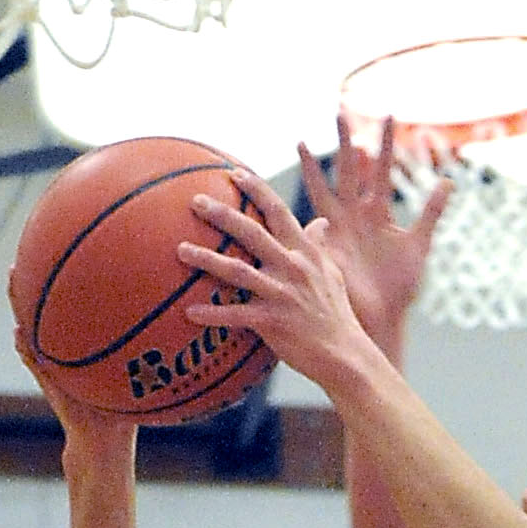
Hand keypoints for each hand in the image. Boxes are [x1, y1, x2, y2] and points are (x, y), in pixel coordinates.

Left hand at [177, 190, 373, 400]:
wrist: (346, 355)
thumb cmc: (337, 313)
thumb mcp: (333, 273)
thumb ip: (319, 246)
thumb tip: (321, 223)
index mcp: (305, 252)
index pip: (279, 211)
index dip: (256, 189)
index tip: (233, 172)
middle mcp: (292, 268)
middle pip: (252, 233)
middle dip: (222, 214)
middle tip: (195, 200)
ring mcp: (282, 294)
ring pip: (238, 271)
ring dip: (206, 260)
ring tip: (180, 250)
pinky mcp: (273, 322)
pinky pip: (236, 316)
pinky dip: (213, 314)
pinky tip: (189, 312)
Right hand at [301, 124, 447, 347]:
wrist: (383, 319)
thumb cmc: (398, 287)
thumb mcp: (420, 244)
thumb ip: (431, 211)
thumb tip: (449, 180)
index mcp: (376, 213)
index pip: (379, 171)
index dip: (384, 145)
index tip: (389, 114)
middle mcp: (354, 216)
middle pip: (348, 170)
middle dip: (345, 141)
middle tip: (340, 110)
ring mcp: (339, 230)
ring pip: (327, 189)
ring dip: (315, 165)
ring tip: (303, 140)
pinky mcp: (329, 249)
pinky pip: (312, 226)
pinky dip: (300, 222)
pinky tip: (289, 209)